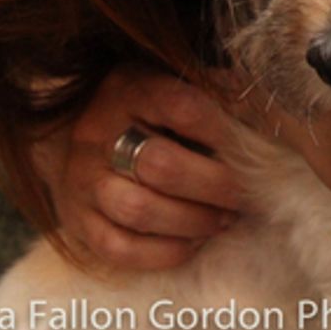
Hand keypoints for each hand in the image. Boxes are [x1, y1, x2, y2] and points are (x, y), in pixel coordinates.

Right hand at [31, 65, 244, 269]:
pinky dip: (163, 251)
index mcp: (128, 89)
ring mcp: (82, 180)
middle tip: (245, 193)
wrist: (67, 126)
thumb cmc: (140, 102)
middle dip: (215, 184)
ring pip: (139, 209)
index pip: (180, 107)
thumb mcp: (170, 78)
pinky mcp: (76, 220)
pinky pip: (119, 247)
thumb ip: (214, 88)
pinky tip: (192, 241)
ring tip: (225, 219)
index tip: (249, 147)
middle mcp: (97, 134)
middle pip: (161, 164)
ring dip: (193, 220)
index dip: (221, 130)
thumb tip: (263, 105)